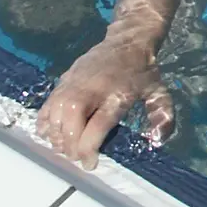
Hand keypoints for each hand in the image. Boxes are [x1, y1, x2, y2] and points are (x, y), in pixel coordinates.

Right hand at [35, 33, 172, 169]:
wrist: (127, 41)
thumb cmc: (143, 72)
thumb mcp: (159, 92)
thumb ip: (162, 116)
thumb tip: (158, 140)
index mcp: (116, 94)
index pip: (97, 125)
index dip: (89, 147)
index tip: (90, 164)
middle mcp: (91, 89)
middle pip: (71, 120)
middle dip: (70, 145)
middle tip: (77, 157)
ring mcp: (74, 83)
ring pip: (55, 112)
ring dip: (56, 135)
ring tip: (65, 148)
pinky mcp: (63, 80)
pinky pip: (47, 104)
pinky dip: (44, 121)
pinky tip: (50, 133)